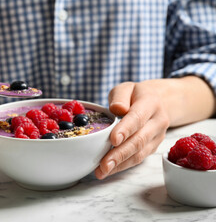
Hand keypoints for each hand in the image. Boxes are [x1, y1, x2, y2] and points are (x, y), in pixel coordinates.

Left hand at [95, 77, 215, 178]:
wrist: (156, 102)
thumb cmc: (135, 95)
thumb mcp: (126, 88)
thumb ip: (120, 97)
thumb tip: (117, 109)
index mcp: (151, 103)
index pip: (138, 118)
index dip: (126, 129)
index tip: (113, 140)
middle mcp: (158, 121)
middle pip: (139, 140)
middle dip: (120, 154)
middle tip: (104, 164)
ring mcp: (157, 136)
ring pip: (139, 153)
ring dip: (120, 164)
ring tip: (102, 172)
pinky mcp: (152, 147)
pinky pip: (138, 158)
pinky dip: (123, 166)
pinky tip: (109, 170)